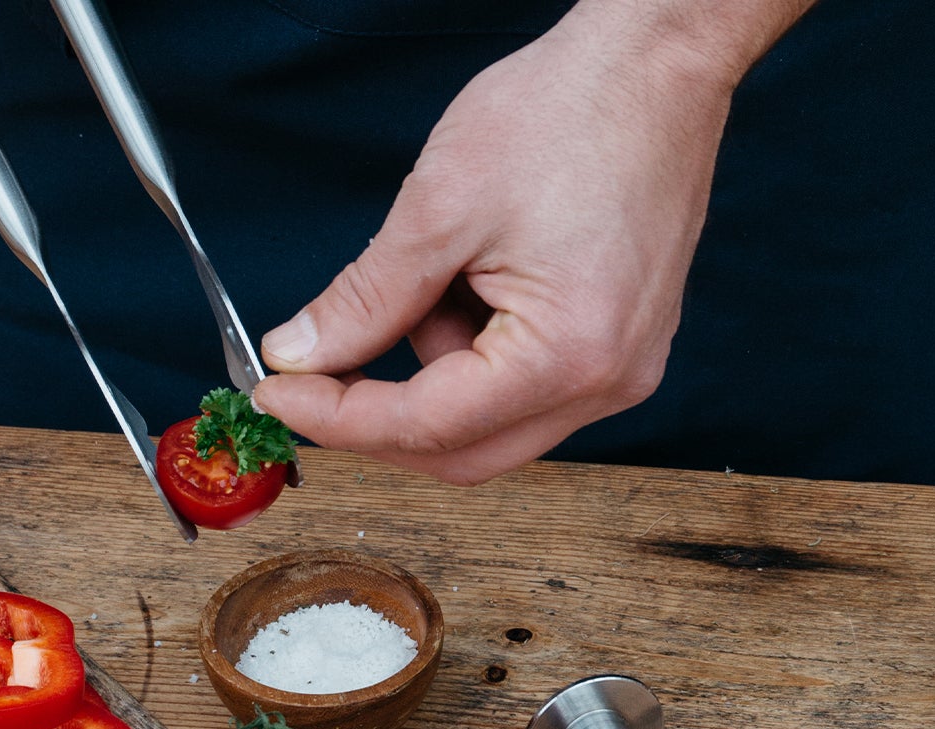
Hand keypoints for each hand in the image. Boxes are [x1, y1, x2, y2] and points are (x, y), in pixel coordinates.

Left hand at [256, 0, 807, 484]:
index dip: (342, 419)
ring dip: (438, 373)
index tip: (280, 395)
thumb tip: (302, 354)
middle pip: (467, 454)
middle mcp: (606, 385)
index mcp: (568, 355)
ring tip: (442, 272)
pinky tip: (478, 283)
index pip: (432, 425)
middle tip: (318, 376)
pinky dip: (479, 355)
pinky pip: (529, 390)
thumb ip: (366, 299)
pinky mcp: (621, 354)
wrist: (654, 67)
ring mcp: (622, 374)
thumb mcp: (440, 207)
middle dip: (383, 421)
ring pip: (494, 424)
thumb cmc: (569, 113)